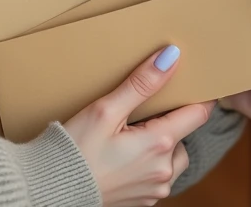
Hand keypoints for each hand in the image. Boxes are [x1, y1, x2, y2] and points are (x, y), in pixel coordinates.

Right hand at [63, 46, 214, 206]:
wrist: (52, 190)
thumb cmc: (76, 149)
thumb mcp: (106, 110)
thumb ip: (141, 84)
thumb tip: (171, 57)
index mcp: (158, 143)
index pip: (197, 114)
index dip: (198, 97)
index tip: (192, 86)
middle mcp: (163, 170)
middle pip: (184, 137)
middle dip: (169, 124)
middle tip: (142, 114)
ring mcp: (154, 189)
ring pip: (173, 159)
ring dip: (161, 147)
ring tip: (131, 136)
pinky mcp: (143, 201)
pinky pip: (157, 177)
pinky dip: (148, 165)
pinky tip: (123, 157)